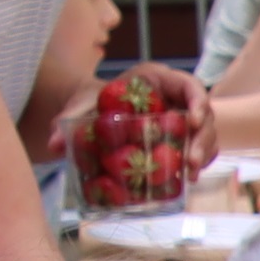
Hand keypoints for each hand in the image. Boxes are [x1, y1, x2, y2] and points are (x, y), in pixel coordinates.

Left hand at [49, 59, 216, 170]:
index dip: (198, 101)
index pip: (189, 85)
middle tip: (190, 161)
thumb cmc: (91, 103)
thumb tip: (54, 145)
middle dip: (202, 138)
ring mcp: (180, 119)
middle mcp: (174, 98)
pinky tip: (186, 180)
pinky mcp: (178, 139)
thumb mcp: (80, 107)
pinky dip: (195, 164)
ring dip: (203, 154)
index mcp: (157, 79)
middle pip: (203, 114)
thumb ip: (69, 119)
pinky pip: (196, 149)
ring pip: (205, 134)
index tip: (193, 121)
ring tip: (190, 176)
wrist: (92, 114)